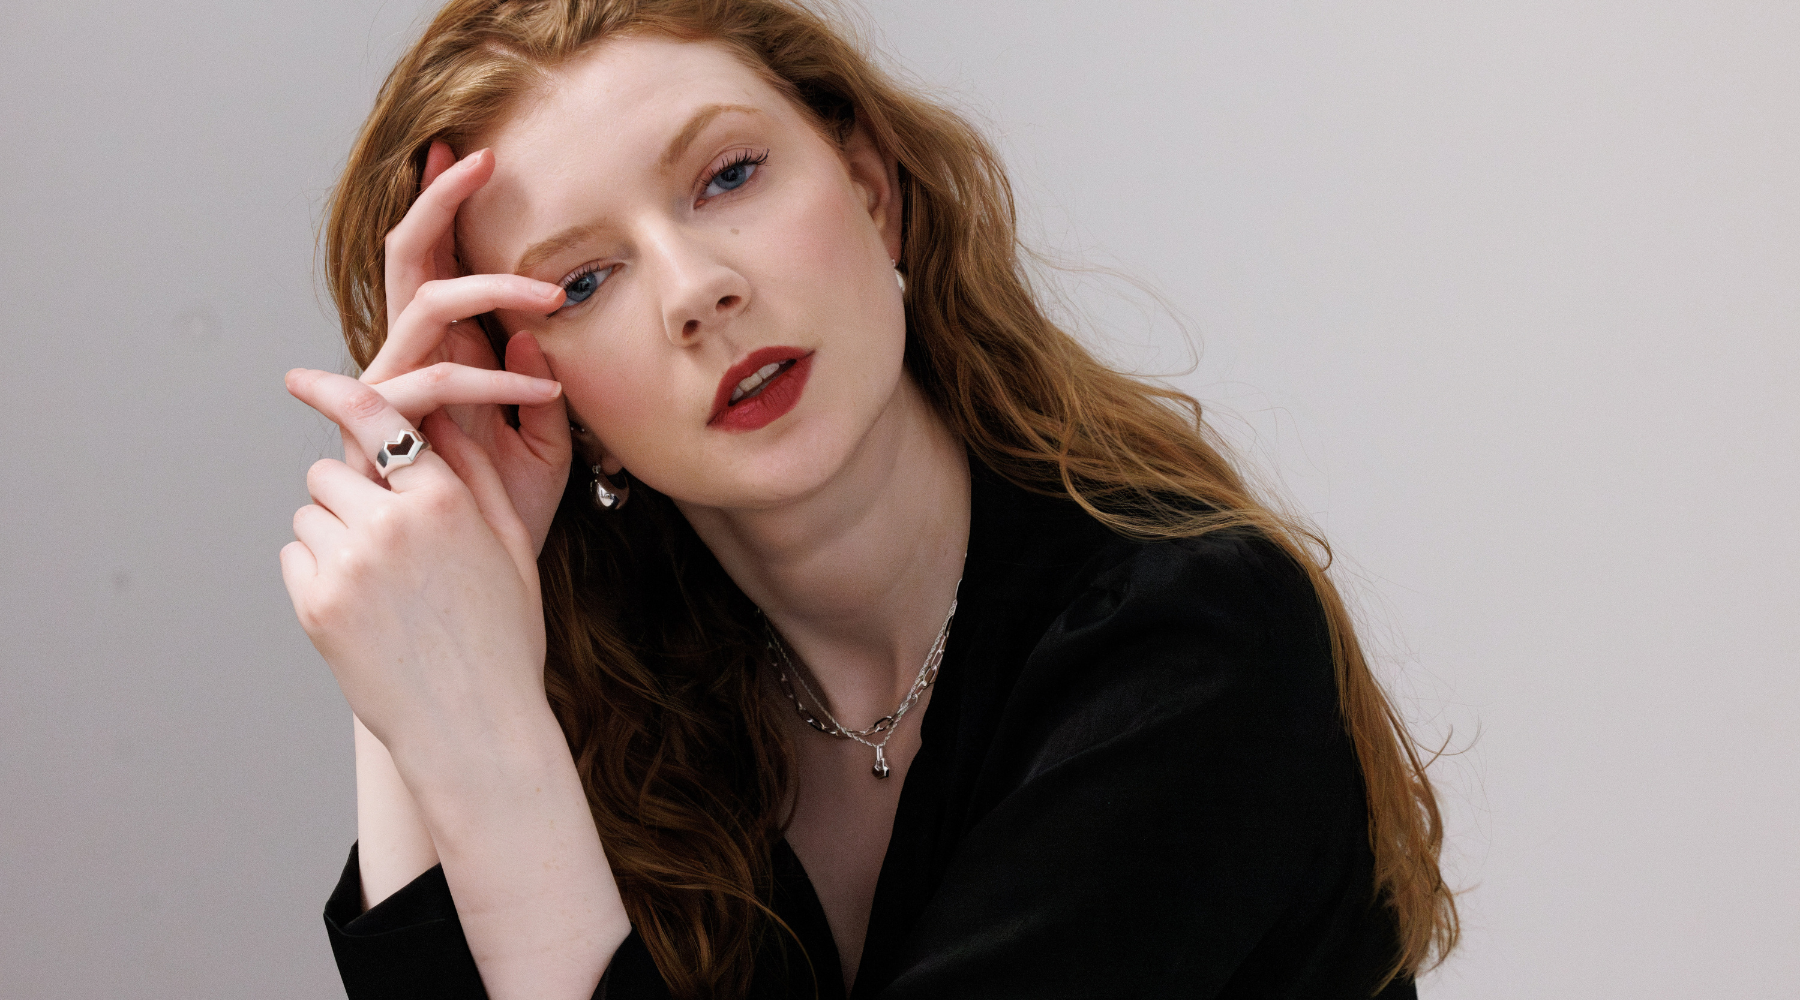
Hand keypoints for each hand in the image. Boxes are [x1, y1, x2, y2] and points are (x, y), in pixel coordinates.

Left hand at [280, 369, 549, 761]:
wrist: (475, 725)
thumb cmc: (504, 635)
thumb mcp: (511, 546)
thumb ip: (475, 473)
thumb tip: (439, 418)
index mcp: (446, 501)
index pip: (380, 418)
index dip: (335, 391)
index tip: (299, 378)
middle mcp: (392, 523)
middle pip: (331, 468)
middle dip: (349, 491)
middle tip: (383, 535)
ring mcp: (348, 565)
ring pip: (310, 512)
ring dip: (333, 532)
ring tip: (379, 582)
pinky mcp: (315, 605)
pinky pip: (295, 556)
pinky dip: (317, 572)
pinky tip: (362, 607)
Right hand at [353, 142, 571, 556]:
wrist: (468, 593)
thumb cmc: (498, 527)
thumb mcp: (546, 460)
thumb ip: (544, 399)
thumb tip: (539, 336)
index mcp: (442, 358)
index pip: (439, 266)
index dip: (446, 208)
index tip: (473, 152)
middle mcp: (408, 364)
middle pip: (411, 261)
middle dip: (437, 204)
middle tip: (477, 158)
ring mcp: (392, 394)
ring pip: (427, 310)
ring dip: (491, 288)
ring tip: (553, 295)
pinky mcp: (386, 434)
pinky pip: (437, 384)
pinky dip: (497, 380)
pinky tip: (548, 392)